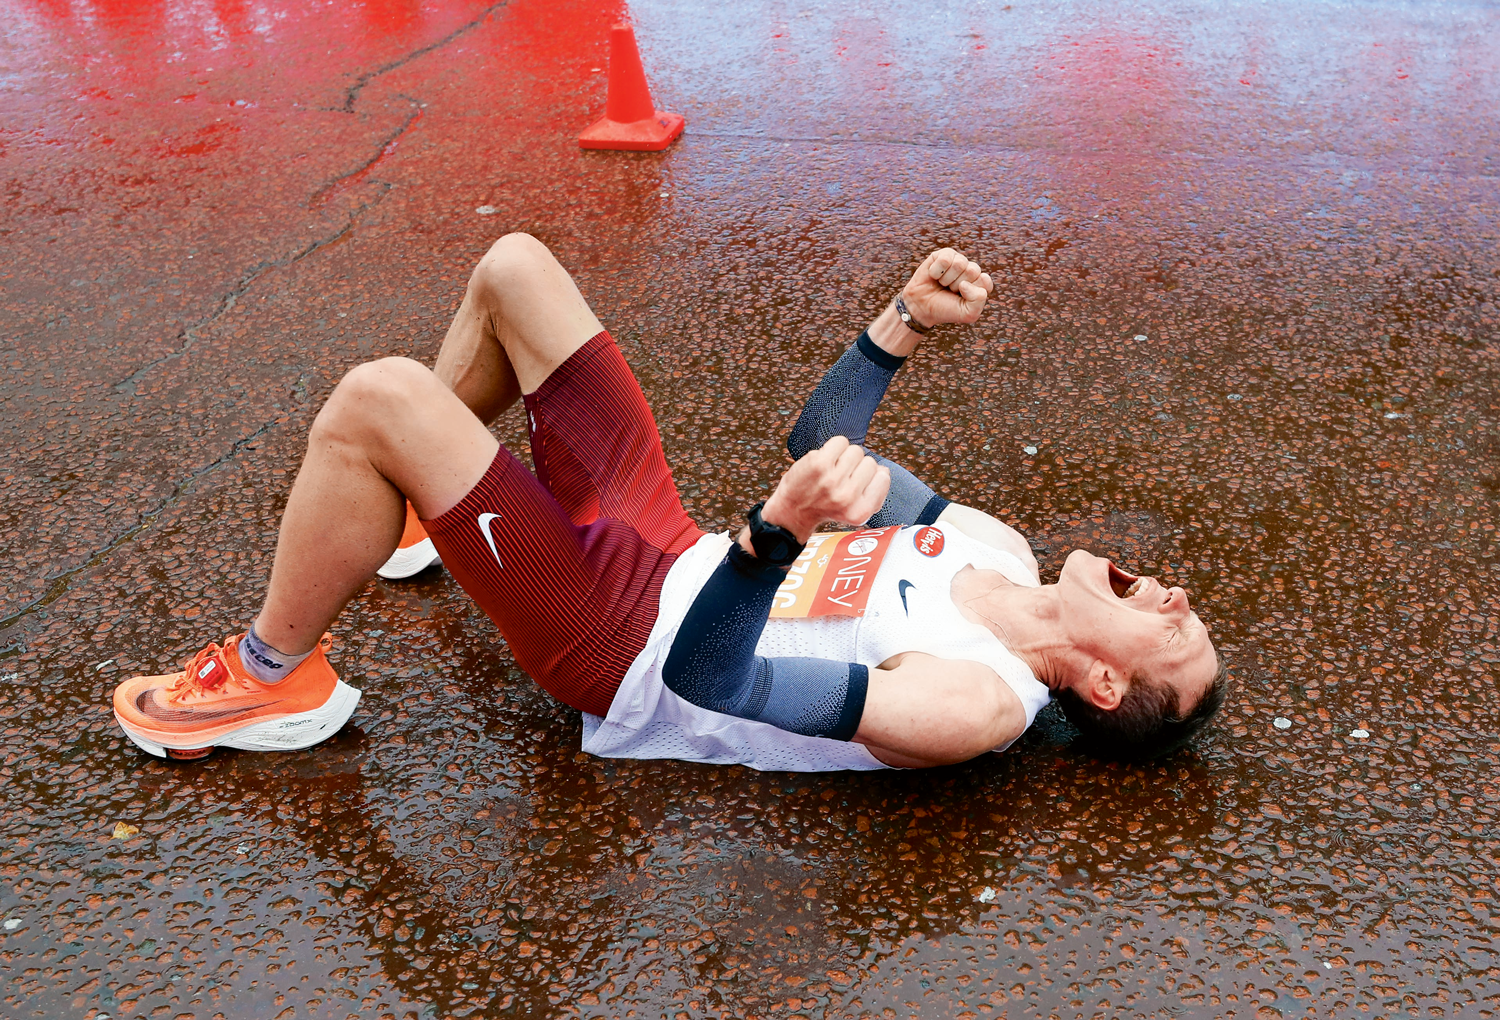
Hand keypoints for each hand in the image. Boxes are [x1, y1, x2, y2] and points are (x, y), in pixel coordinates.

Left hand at [758, 436, 890, 543]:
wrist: (793, 510)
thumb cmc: (826, 507)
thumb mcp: (856, 512)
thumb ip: (875, 494)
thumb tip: (883, 471)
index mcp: (860, 511)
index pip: (883, 477)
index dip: (871, 476)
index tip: (856, 485)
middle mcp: (847, 497)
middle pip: (870, 462)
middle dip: (857, 467)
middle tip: (841, 478)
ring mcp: (832, 479)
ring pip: (856, 451)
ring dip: (845, 456)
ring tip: (833, 469)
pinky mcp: (819, 464)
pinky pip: (840, 442)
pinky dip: (834, 447)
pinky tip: (826, 459)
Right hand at [900, 247, 993, 327]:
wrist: (921, 307)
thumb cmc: (945, 309)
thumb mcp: (968, 313)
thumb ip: (978, 300)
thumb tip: (965, 283)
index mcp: (980, 283)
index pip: (985, 281)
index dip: (972, 292)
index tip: (962, 298)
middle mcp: (971, 270)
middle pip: (973, 270)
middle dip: (958, 285)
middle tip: (950, 291)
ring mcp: (957, 260)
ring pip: (959, 263)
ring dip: (947, 279)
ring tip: (942, 284)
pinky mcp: (943, 255)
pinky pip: (945, 259)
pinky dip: (936, 272)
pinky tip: (934, 276)